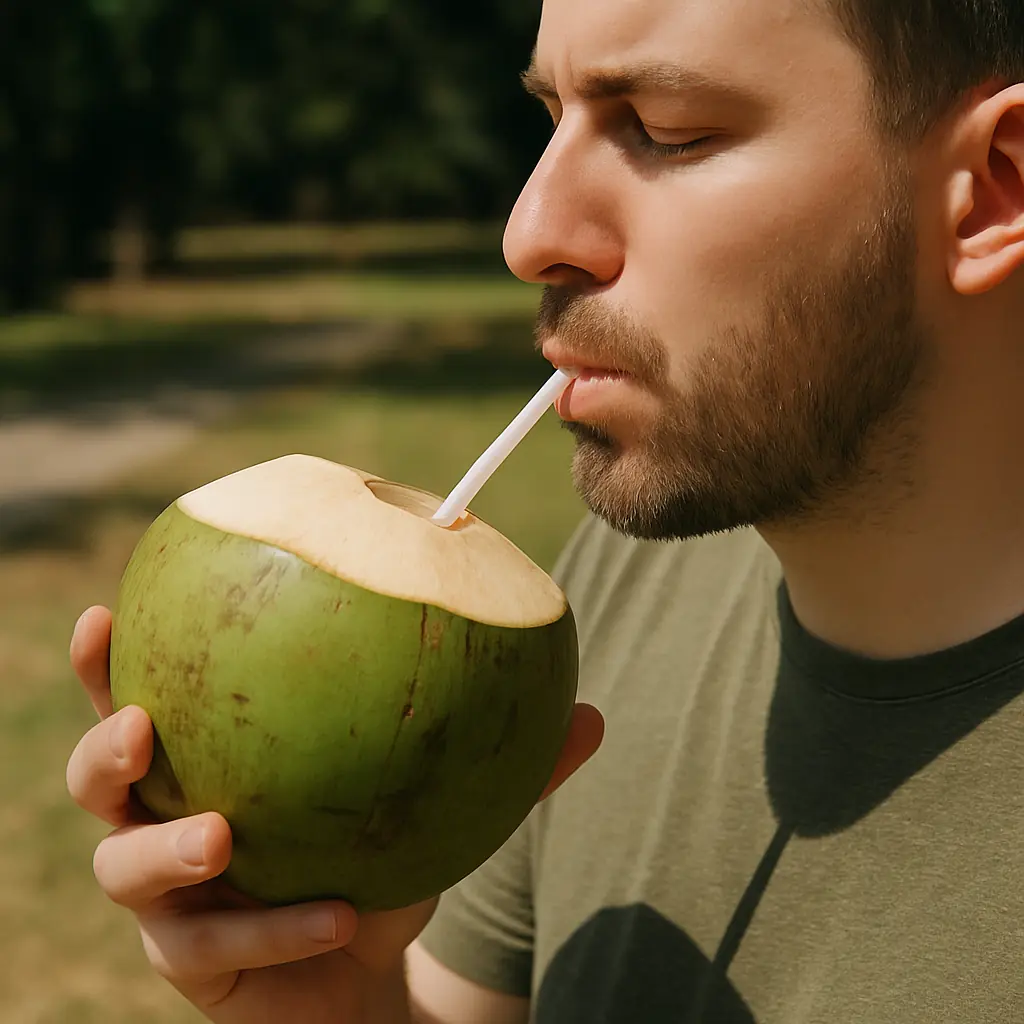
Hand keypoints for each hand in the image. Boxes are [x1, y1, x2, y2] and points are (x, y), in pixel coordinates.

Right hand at [66, 606, 603, 1022]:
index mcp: (213, 755)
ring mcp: (171, 900)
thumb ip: (499, 758)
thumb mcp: (431, 801)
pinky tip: (336, 915)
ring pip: (124, 869)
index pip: (140, 695)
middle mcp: (170, 818)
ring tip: (222, 836)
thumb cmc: (381, 858)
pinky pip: (213, 947)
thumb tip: (590, 712)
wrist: (365, 966)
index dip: (110, 661)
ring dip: (166, 850)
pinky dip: (275, 929)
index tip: (109, 612)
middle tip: (144, 722)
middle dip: (104, 747)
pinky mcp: (194, 964)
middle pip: (98, 779)